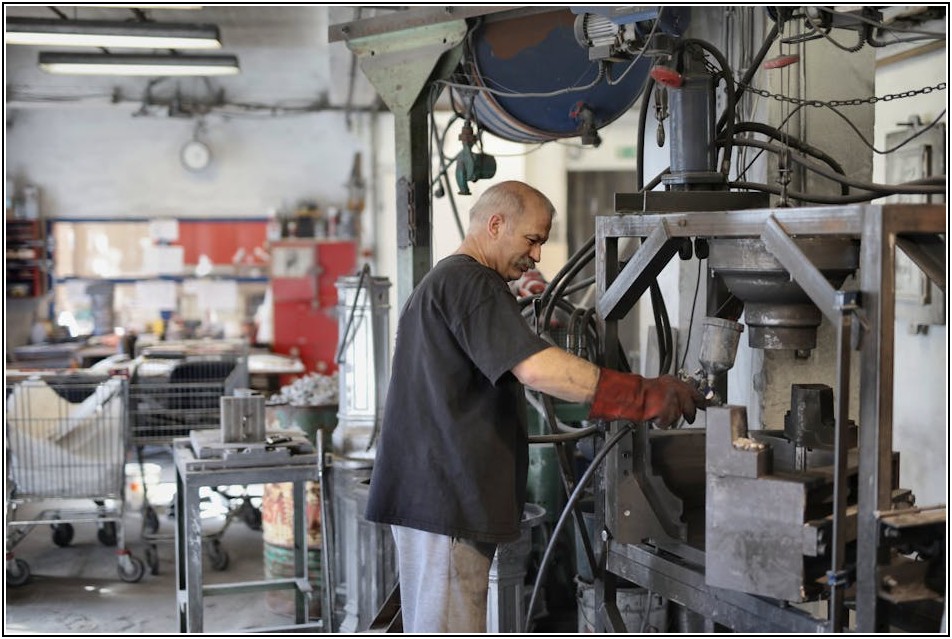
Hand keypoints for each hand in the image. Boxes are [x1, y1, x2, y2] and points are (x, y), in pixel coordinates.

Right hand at [589, 369, 706, 427]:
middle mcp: (676, 390)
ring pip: (679, 416)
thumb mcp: (660, 386)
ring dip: (670, 417)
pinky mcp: (668, 412)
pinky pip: (668, 422)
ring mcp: (673, 401)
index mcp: (675, 382)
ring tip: (659, 413)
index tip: (706, 405)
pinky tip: (655, 417)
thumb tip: (686, 398)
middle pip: (691, 407)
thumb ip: (673, 391)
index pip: (695, 392)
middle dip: (689, 414)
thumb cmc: (639, 391)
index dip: (701, 400)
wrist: (629, 395)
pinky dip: (662, 422)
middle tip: (688, 417)